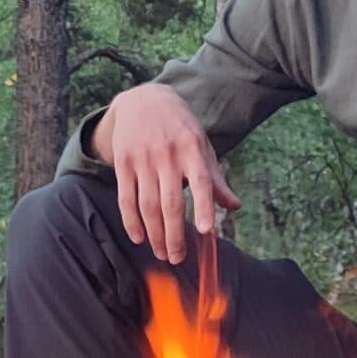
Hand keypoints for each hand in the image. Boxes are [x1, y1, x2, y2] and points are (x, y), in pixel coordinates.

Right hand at [94, 82, 238, 263]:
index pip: (200, 181)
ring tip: (161, 253)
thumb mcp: (201, 146)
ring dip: (154, 234)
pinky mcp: (123, 163)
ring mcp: (143, 159)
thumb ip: (215, 178)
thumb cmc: (179, 128)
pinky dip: (131, 221)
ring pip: (148, 205)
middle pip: (170, 202)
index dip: (203, 206)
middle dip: (174, 234)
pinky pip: (126, 199)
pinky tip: (139, 238)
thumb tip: (234, 207)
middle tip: (177, 258)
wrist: (143, 100)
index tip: (206, 231)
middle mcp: (167, 154)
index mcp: (192, 149)